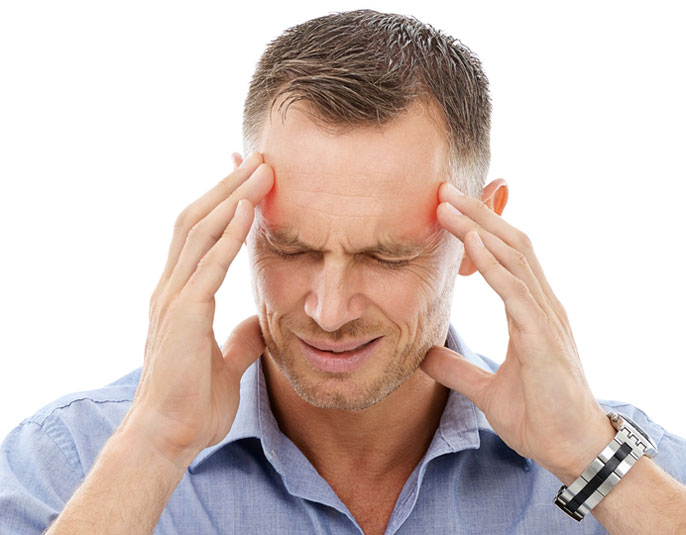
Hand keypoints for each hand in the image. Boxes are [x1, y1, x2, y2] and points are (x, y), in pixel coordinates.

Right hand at [124, 151, 273, 466]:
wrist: (167, 438)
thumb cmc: (192, 405)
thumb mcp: (225, 365)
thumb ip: (238, 341)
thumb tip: (256, 326)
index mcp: (180, 296)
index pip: (198, 234)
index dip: (221, 201)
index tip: (247, 177)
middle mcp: (171, 288)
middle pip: (197, 219)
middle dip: (228, 185)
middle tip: (259, 158)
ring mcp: (173, 298)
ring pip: (200, 231)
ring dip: (232, 196)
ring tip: (261, 169)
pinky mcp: (183, 314)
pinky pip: (209, 264)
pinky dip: (229, 234)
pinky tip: (249, 210)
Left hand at [420, 182, 613, 482]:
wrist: (572, 452)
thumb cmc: (539, 418)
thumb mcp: (486, 390)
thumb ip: (457, 369)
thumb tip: (424, 355)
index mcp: (532, 313)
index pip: (506, 257)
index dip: (478, 230)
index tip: (447, 209)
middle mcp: (543, 307)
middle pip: (510, 245)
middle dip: (477, 215)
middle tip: (444, 190)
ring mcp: (546, 320)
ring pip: (514, 259)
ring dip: (480, 230)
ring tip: (449, 206)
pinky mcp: (543, 339)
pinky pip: (517, 293)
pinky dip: (495, 267)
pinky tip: (473, 246)